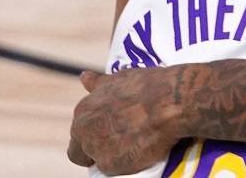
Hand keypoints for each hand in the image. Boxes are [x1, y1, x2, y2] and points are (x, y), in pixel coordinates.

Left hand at [68, 68, 184, 174]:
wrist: (167, 102)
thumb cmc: (147, 86)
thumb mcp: (119, 79)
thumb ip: (98, 83)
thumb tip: (84, 76)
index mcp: (84, 109)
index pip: (78, 133)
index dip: (93, 135)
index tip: (110, 132)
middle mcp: (83, 130)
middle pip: (80, 152)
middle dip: (96, 149)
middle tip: (121, 143)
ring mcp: (95, 148)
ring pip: (98, 162)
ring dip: (111, 156)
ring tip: (133, 147)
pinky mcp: (110, 165)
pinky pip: (113, 170)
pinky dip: (125, 164)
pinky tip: (139, 152)